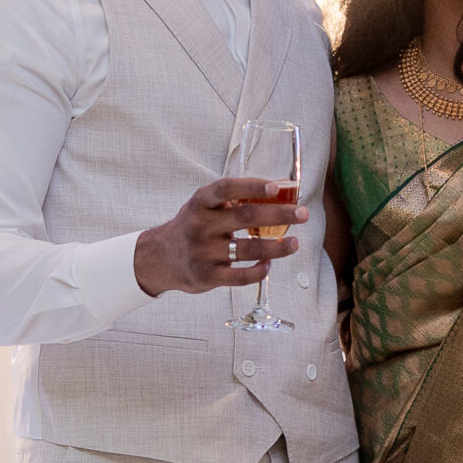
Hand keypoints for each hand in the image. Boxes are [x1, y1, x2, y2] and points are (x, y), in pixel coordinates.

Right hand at [134, 178, 306, 296]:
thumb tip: (278, 194)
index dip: (253, 186)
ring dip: (277, 247)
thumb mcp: (203, 207)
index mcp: (201, 202)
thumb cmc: (192, 227)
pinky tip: (268, 264)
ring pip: (248, 248)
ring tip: (294, 243)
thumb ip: (231, 200)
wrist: (160, 258)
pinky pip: (240, 276)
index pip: (227, 188)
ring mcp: (203, 251)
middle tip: (303, 214)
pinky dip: (259, 270)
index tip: (277, 187)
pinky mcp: (207, 275)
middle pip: (246, 216)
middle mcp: (200, 224)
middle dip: (279, 214)